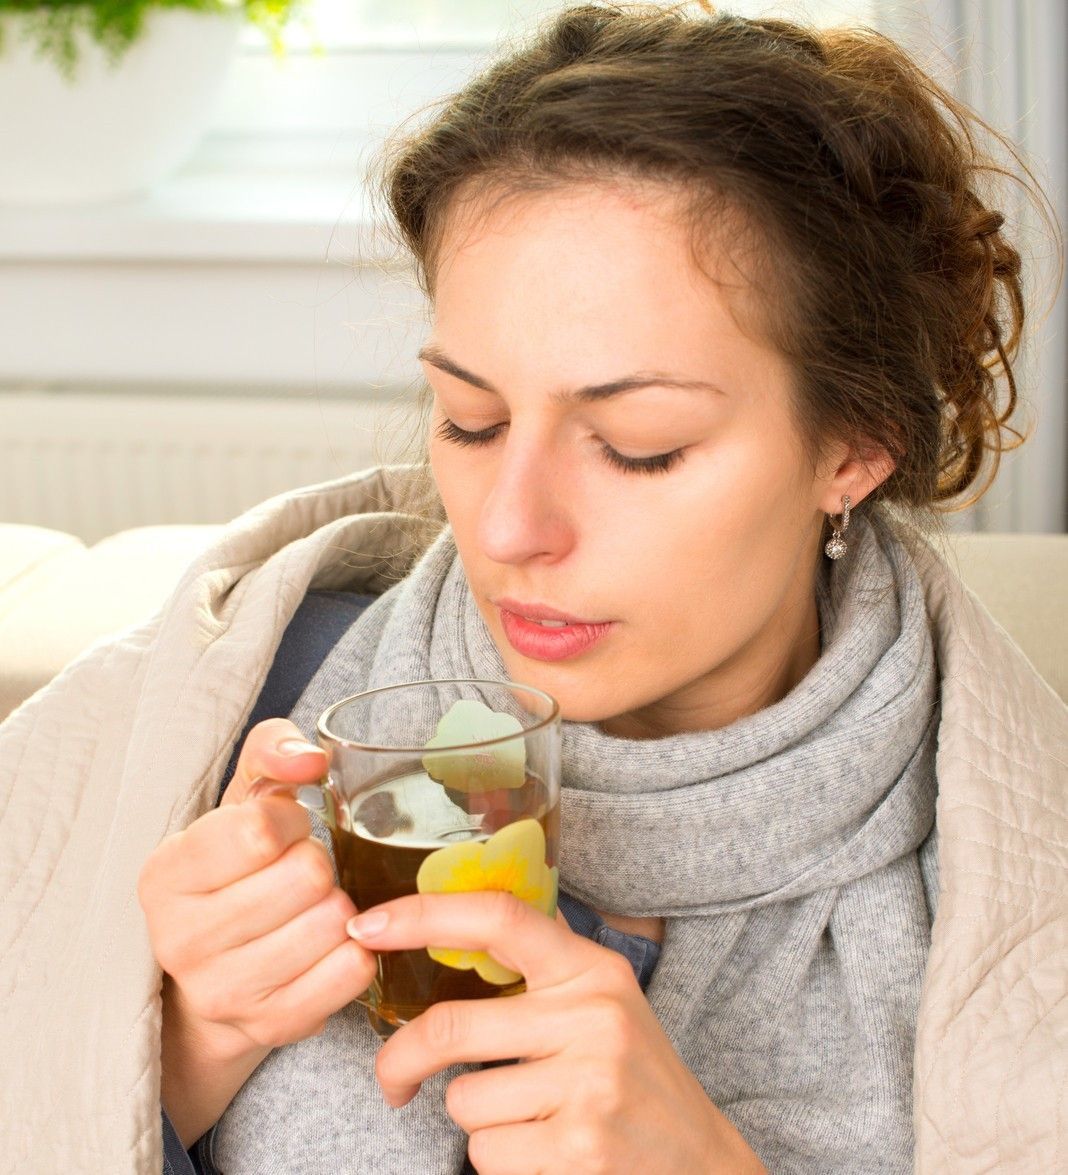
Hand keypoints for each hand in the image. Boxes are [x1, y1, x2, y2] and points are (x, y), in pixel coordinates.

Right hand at [137, 718, 377, 1144]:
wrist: (216, 975)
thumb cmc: (237, 868)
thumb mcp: (242, 800)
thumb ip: (273, 752)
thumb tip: (311, 759)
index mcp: (165, 875)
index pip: (258, 830)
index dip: (290, 820)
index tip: (282, 831)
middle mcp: (181, 940)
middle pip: (306, 875)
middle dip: (317, 864)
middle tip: (301, 874)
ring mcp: (224, 992)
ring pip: (333, 923)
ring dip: (338, 905)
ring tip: (312, 908)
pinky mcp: (273, 1026)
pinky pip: (353, 970)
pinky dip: (358, 948)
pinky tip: (331, 944)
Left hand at [347, 892, 766, 1174]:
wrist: (702, 1164)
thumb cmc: (635, 1079)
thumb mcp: (604, 1004)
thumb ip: (542, 970)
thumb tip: (449, 933)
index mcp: (592, 969)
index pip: (498, 917)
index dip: (423, 912)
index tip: (365, 923)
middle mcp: (592, 1016)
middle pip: (451, 1026)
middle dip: (400, 1060)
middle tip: (393, 1080)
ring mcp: (588, 1084)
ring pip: (463, 1100)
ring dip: (477, 1119)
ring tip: (531, 1120)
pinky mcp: (578, 1149)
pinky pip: (485, 1153)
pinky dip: (498, 1160)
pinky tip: (545, 1152)